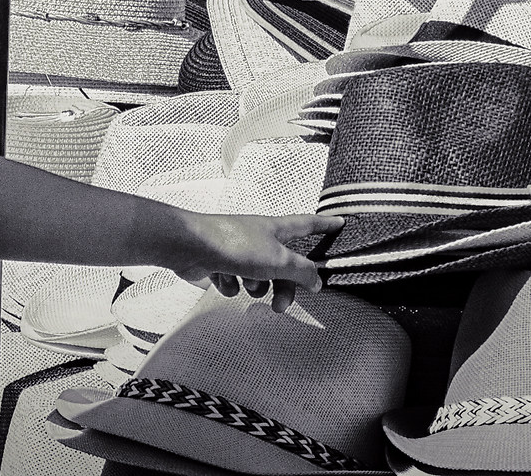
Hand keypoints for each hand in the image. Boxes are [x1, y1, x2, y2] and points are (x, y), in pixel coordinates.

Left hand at [154, 211, 340, 312]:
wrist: (191, 248)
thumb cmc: (235, 245)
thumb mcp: (278, 260)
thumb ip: (301, 271)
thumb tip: (318, 281)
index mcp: (277, 229)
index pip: (308, 224)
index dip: (325, 225)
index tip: (339, 223)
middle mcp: (260, 238)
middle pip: (284, 265)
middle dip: (283, 287)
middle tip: (280, 307)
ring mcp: (240, 251)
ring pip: (259, 277)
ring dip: (254, 285)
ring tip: (245, 283)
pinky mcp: (220, 263)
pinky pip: (235, 282)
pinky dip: (231, 284)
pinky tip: (222, 279)